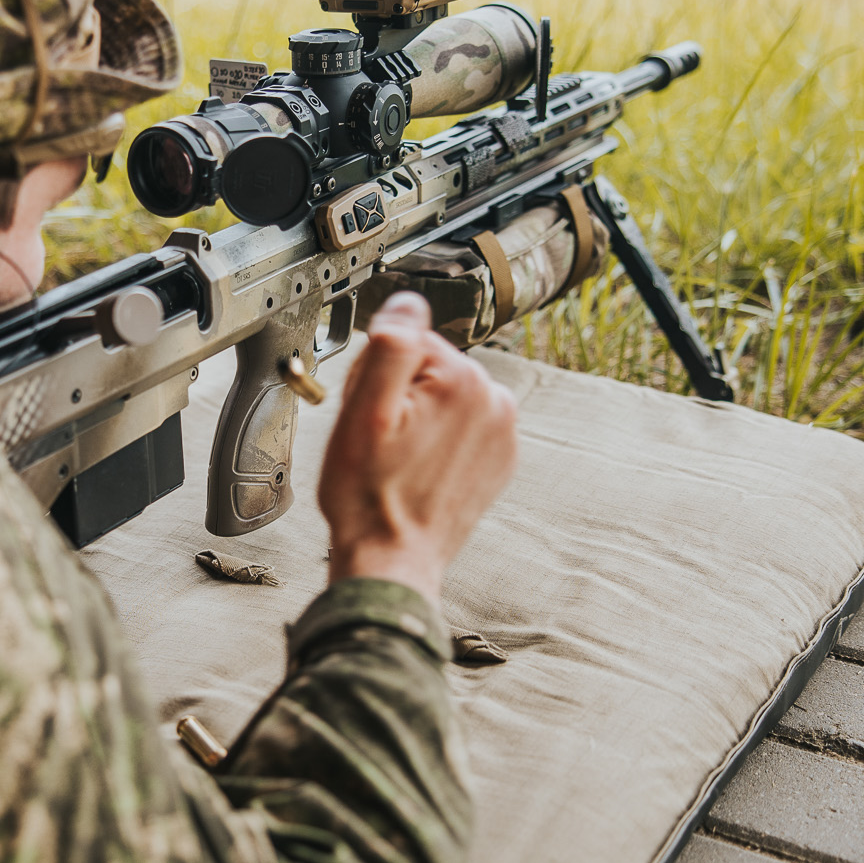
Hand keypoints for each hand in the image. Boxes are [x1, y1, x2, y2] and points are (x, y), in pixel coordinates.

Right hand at [317, 292, 518, 604]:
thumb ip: (389, 346)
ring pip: (442, 398)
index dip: (375, 376)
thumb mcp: (362, 412)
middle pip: (427, 368)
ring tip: (396, 458)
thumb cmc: (369, 496)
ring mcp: (501, 434)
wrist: (390, 558)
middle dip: (398, 395)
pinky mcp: (498, 460)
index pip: (406, 343)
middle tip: (378, 440)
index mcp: (464, 381)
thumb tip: (406, 304)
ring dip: (417, 419)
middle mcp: (495, 402)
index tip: (369, 415)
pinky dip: (436, 442)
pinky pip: (458, 429)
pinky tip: (416, 470)